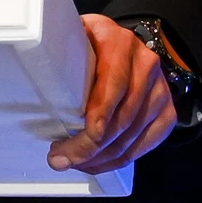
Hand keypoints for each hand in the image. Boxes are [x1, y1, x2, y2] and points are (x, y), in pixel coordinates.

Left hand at [47, 14, 178, 173]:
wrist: (124, 47)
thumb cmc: (91, 47)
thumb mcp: (74, 40)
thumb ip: (59, 54)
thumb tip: (34, 81)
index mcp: (119, 43)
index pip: (115, 82)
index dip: (102, 112)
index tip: (88, 133)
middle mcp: (146, 64)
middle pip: (123, 116)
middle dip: (91, 145)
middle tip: (63, 158)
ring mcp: (160, 89)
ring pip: (133, 134)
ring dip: (102, 156)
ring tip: (75, 161)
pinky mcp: (167, 110)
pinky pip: (148, 142)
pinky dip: (121, 158)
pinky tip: (99, 162)